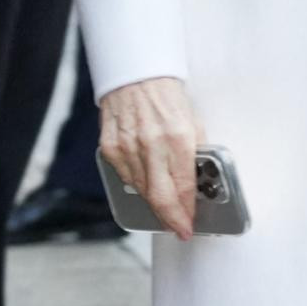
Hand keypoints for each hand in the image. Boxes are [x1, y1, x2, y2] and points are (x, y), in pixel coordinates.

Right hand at [98, 76, 198, 241]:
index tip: (188, 226)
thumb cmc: (167, 97)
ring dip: (154, 200)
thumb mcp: (193, 123)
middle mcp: (151, 145)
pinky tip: (146, 178)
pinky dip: (136, 182)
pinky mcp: (110, 148)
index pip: (182, 189)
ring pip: (141, 191)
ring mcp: (127, 147)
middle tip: (178, 229)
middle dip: (170, 219)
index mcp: (177, 138)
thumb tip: (196, 185)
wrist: (136, 76)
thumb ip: (195, 155)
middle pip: (159, 198)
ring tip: (165, 202)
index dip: (185, 214)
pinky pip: (124, 177)